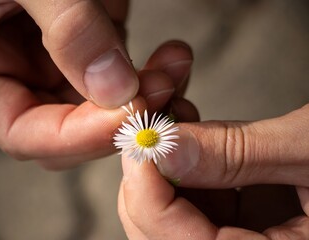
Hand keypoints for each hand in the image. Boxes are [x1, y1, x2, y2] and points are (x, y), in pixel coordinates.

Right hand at [0, 0, 193, 168]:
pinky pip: (124, 78)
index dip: (74, 136)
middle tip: (159, 93)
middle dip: (117, 121)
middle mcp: (22, 76)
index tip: (126, 116)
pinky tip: (174, 59)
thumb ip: (66, 27)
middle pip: (70, 130)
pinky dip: (152, 76)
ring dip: (146, 99)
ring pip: (103, 110)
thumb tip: (116, 87)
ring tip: (176, 68)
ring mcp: (62, 63)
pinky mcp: (95, 45)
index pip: (23, 133)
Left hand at [119, 99, 308, 237]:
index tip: (140, 139)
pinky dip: (189, 166)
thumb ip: (237, 154)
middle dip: (150, 179)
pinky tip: (193, 132)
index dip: (147, 192)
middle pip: (164, 236)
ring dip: (167, 166)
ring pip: (176, 217)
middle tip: (153, 126)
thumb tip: (162, 146)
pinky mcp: (250, 224)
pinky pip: (200, 202)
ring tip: (174, 118)